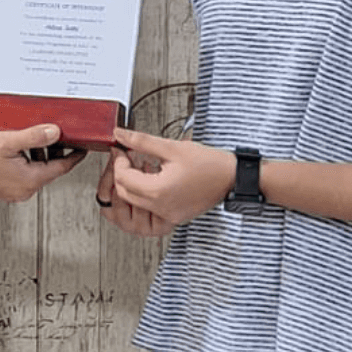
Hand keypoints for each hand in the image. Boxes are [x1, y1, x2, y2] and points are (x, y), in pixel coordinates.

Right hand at [0, 124, 83, 202]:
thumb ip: (34, 137)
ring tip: (33, 132)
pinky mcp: (2, 185)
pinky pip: (22, 170)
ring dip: (38, 152)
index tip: (83, 146)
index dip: (73, 155)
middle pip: (48, 168)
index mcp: (28, 181)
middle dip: (54, 150)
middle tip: (57, 131)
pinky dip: (25, 157)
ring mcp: (11, 189)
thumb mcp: (8, 140)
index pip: (60, 168)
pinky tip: (18, 141)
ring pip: (35, 168)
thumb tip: (55, 133)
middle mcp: (22, 190)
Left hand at [108, 128, 234, 225]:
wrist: (232, 178)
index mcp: (159, 191)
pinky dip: (144, 193)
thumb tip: (120, 135)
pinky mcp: (173, 216)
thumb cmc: (209, 164)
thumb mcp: (172, 147)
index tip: (122, 150)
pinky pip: (149, 208)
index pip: (122, 179)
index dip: (118, 161)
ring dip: (131, 184)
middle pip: (124, 194)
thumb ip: (141, 141)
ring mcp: (167, 215)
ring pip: (134, 203)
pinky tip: (153, 177)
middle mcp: (161, 208)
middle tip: (127, 156)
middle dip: (121, 173)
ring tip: (141, 166)